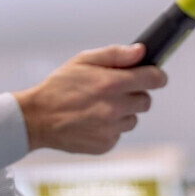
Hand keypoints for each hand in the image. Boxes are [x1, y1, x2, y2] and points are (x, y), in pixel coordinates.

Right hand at [13, 43, 167, 153]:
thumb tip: (141, 51)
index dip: (157, 75)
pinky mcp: (106, 144)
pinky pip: (119, 133)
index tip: (155, 75)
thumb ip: (115, 54)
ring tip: (100, 105)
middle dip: (136, 93)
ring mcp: (111, 129)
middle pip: (146, 100)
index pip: (153, 79)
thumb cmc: (60, 86)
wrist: (37, 118)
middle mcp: (115, 107)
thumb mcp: (83, 60)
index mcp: (111, 83)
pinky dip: (111, 127)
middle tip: (116, 89)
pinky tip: (93, 119)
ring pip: (133, 118)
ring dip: (123, 111)